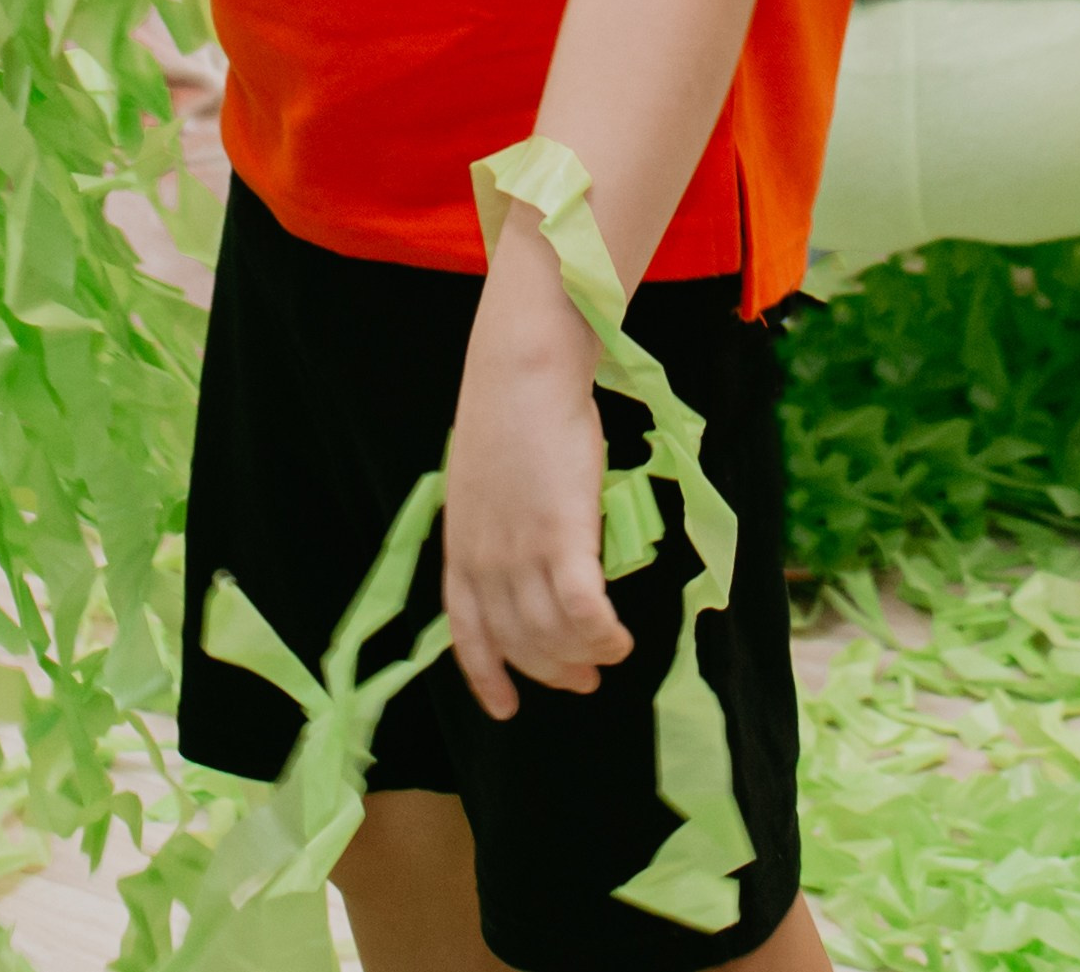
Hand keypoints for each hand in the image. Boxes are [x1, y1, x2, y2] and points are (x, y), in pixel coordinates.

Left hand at [442, 206, 631, 718]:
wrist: (521, 371)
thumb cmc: (508, 410)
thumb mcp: (482, 480)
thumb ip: (495, 525)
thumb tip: (524, 555)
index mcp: (459, 548)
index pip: (467, 633)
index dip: (487, 676)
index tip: (505, 707)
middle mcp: (485, 561)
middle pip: (518, 643)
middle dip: (551, 671)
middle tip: (584, 680)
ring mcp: (522, 553)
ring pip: (555, 635)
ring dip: (585, 657)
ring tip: (610, 657)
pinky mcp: (563, 538)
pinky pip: (586, 612)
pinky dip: (604, 635)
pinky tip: (621, 640)